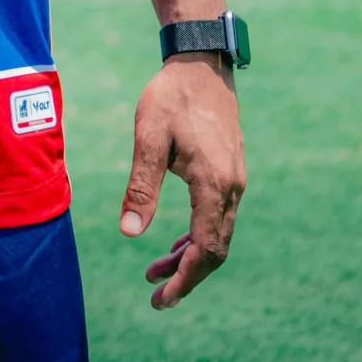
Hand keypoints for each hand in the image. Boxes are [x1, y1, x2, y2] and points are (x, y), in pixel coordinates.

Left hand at [119, 53, 244, 308]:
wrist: (201, 62)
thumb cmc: (171, 97)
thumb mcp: (148, 139)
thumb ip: (141, 187)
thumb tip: (128, 233)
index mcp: (212, 184)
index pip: (205, 249)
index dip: (184, 279)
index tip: (161, 299)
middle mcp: (231, 187)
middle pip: (216, 249)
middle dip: (186, 276)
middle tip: (155, 295)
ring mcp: (234, 179)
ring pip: (217, 233)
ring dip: (189, 256)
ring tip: (155, 271)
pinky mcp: (229, 170)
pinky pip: (218, 215)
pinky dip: (197, 234)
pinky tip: (175, 241)